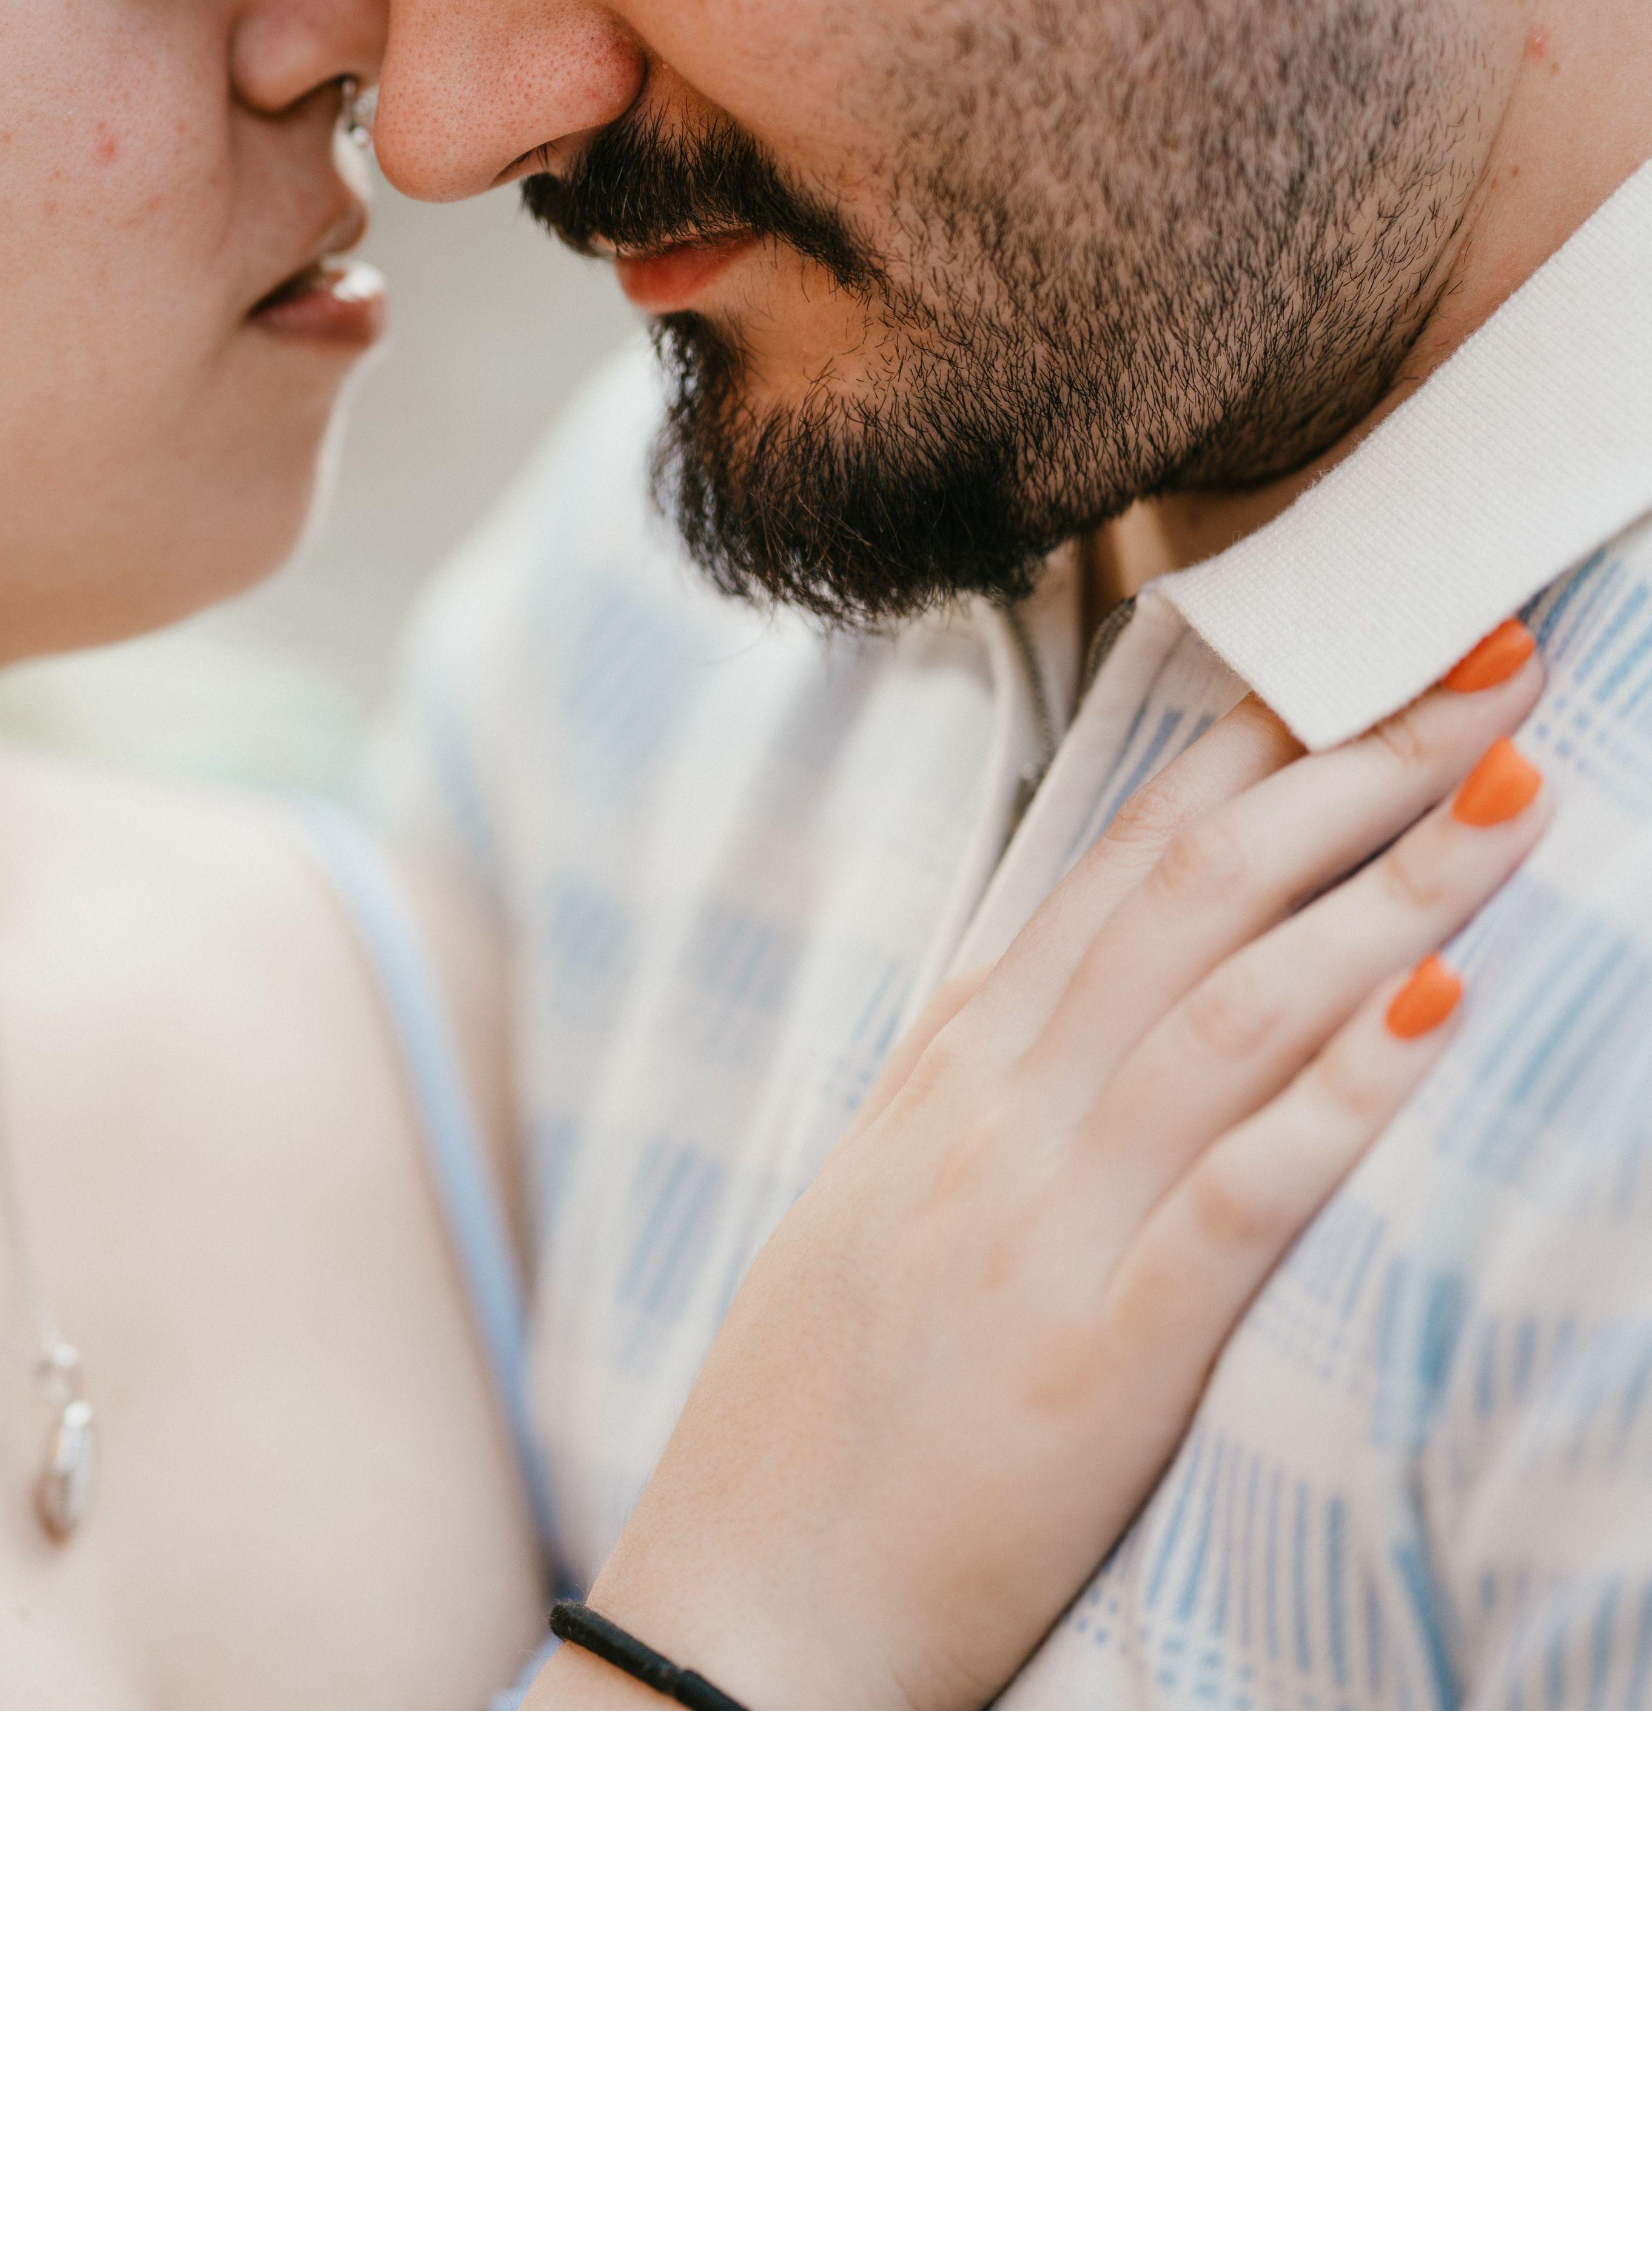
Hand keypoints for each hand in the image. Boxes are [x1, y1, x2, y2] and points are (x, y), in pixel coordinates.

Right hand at [560, 627, 1553, 1709]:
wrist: (741, 1604)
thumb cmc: (819, 1425)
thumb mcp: (885, 1215)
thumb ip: (987, 1103)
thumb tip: (1092, 1004)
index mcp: (949, 1076)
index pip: (1117, 864)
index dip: (1252, 748)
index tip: (1366, 655)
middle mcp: (994, 1114)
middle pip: (1195, 895)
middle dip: (1355, 769)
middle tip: (1490, 665)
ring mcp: (1040, 1219)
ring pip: (1234, 1006)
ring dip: (1390, 890)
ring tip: (1518, 795)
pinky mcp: (1101, 1350)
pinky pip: (1240, 1190)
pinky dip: (1343, 1090)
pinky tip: (1442, 1011)